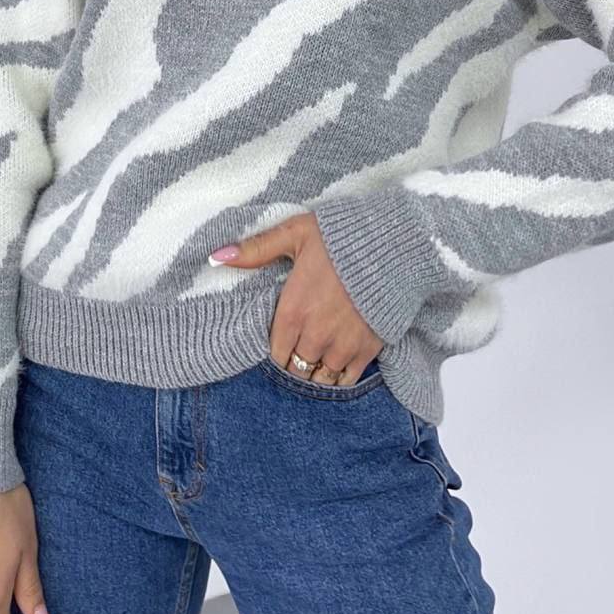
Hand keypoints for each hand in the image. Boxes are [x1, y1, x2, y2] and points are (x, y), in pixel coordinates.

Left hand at [209, 213, 382, 385]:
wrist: (395, 243)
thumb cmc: (343, 236)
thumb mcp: (297, 233)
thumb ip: (257, 249)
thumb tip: (217, 256)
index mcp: (292, 311)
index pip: (274, 353)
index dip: (277, 350)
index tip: (284, 342)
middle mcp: (314, 335)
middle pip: (295, 369)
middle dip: (296, 362)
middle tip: (302, 350)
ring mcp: (342, 345)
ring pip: (320, 379)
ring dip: (317, 371)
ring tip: (320, 358)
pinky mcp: (368, 348)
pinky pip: (347, 379)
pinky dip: (342, 376)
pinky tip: (341, 363)